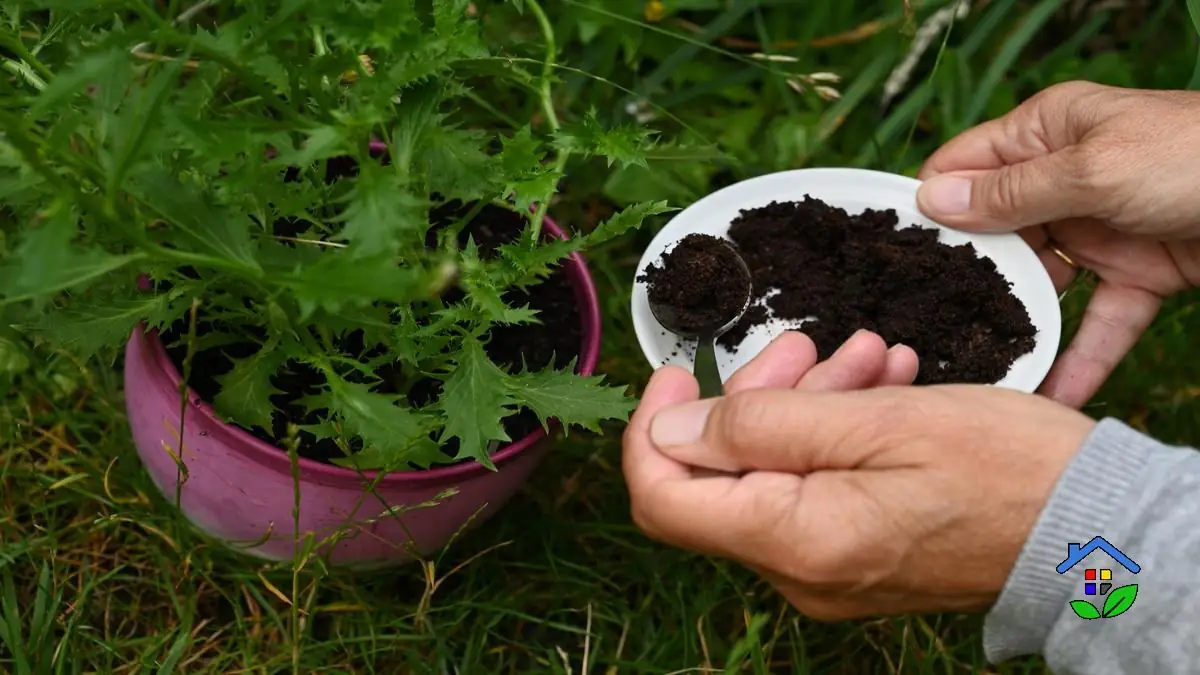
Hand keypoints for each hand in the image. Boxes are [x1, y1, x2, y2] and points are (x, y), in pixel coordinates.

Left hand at [623, 335, 1095, 618]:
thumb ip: (759, 426)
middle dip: (752, 397)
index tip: (678, 370)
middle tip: (806, 345)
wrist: (1095, 530)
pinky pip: (815, 489)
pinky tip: (879, 385)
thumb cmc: (1003, 468)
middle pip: (720, 477)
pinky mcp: (857, 557)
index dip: (653, 428)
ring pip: (773, 474)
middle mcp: (798, 570)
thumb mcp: (876, 420)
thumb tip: (669, 430)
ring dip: (805, 405)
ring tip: (865, 354)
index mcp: (792, 539)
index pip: (663, 496)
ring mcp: (828, 570)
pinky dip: (834, 433)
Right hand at [916, 80, 1199, 407]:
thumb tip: (931, 202)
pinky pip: (1098, 321)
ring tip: (977, 367)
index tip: (891, 257)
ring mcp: (1099, 229)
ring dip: (1017, 323)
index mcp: (1045, 133)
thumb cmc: (1195, 155)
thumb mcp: (1092, 168)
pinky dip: (1081, 357)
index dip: (929, 207)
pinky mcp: (1137, 275)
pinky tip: (1055, 397)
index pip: (963, 167)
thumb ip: (1011, 193)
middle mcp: (1063, 179)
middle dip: (966, 277)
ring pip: (1041, 284)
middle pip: (994, 233)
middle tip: (923, 325)